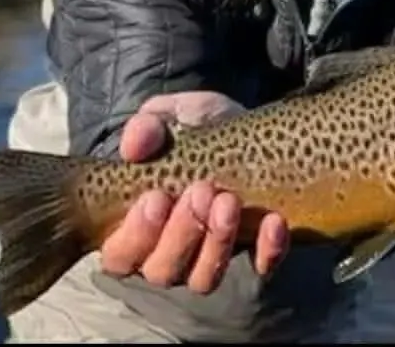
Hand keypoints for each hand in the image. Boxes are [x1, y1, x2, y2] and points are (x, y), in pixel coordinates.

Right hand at [98, 91, 289, 292]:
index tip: (157, 196)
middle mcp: (167, 253)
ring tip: (230, 201)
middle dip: (181, 234)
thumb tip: (133, 146)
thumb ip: (148, 126)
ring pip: (204, 278)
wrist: (244, 130)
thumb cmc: (195, 128)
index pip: (120, 255)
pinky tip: (273, 220)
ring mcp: (210, 258)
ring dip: (217, 241)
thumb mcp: (172, 116)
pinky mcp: (254, 252)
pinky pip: (261, 265)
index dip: (136, 234)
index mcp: (135, 227)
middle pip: (162, 270)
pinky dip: (268, 249)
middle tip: (201, 191)